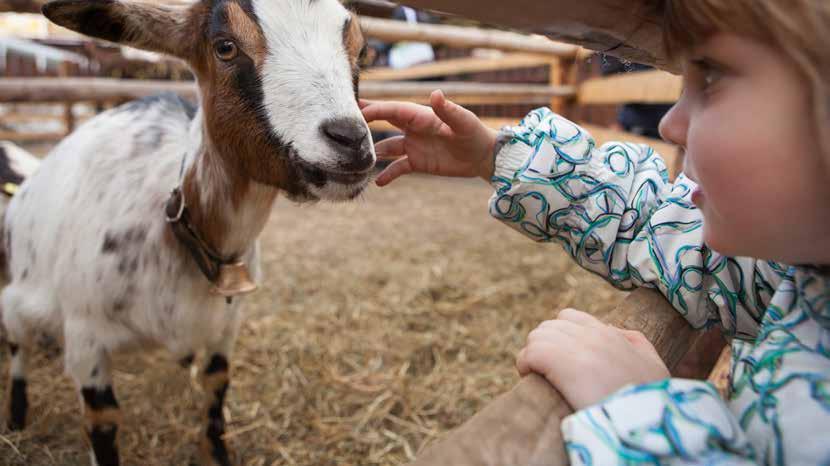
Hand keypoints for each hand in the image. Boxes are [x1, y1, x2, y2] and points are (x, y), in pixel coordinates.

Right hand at [360, 90, 497, 185]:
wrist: (484, 156)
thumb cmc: (474, 133)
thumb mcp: (463, 122)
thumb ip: (447, 109)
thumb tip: (436, 94)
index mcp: (421, 115)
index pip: (392, 110)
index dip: (374, 110)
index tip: (355, 112)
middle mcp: (413, 129)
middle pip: (383, 124)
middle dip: (364, 125)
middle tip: (341, 128)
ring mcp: (413, 145)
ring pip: (386, 148)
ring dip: (371, 153)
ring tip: (354, 161)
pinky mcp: (417, 162)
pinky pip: (397, 168)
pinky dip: (387, 174)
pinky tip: (376, 182)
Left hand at [516, 309, 669, 409]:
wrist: (647, 421)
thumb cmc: (652, 400)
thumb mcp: (652, 365)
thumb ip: (635, 342)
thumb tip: (614, 331)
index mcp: (610, 334)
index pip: (570, 317)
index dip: (559, 335)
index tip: (560, 357)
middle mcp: (592, 335)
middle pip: (549, 326)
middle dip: (544, 345)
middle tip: (546, 369)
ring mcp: (576, 347)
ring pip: (537, 336)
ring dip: (533, 355)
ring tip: (537, 374)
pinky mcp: (559, 362)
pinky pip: (529, 353)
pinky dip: (525, 364)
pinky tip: (529, 376)